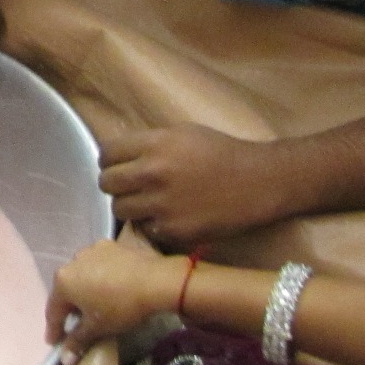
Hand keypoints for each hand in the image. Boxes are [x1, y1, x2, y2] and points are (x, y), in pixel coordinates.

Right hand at [45, 237, 175, 349]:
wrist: (156, 280)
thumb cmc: (120, 306)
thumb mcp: (97, 328)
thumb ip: (77, 341)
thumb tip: (65, 360)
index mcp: (63, 282)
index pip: (53, 311)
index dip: (54, 330)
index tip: (53, 342)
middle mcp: (72, 262)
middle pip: (66, 291)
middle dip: (69, 309)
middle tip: (74, 325)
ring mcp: (91, 250)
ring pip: (82, 276)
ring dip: (84, 291)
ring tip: (93, 304)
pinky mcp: (109, 246)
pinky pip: (98, 265)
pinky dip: (99, 278)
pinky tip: (109, 287)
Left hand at [96, 125, 297, 250]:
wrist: (258, 182)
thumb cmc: (221, 153)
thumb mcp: (182, 133)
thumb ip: (149, 144)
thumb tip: (120, 156)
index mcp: (155, 144)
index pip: (107, 153)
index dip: (110, 160)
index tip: (117, 165)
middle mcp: (153, 173)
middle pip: (106, 182)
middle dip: (115, 183)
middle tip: (129, 186)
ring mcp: (161, 204)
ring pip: (119, 208)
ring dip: (130, 205)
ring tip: (148, 202)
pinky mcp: (172, 230)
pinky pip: (144, 228)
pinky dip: (152, 224)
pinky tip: (169, 216)